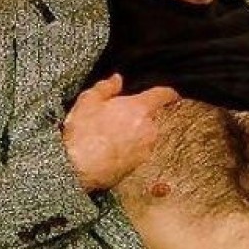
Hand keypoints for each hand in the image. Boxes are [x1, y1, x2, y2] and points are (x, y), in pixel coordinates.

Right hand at [62, 74, 179, 190]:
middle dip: (140, 116)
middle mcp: (149, 129)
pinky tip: (111, 151)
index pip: (163, 95)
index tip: (170, 94)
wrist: (79, 169)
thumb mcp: (88, 101)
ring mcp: (146, 149)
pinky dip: (130, 150)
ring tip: (112, 136)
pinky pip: (139, 152)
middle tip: (120, 117)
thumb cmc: (83, 133)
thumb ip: (106, 87)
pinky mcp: (139, 166)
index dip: (168, 93)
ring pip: (146, 136)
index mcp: (140, 108)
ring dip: (135, 134)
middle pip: (152, 117)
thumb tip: (117, 79)